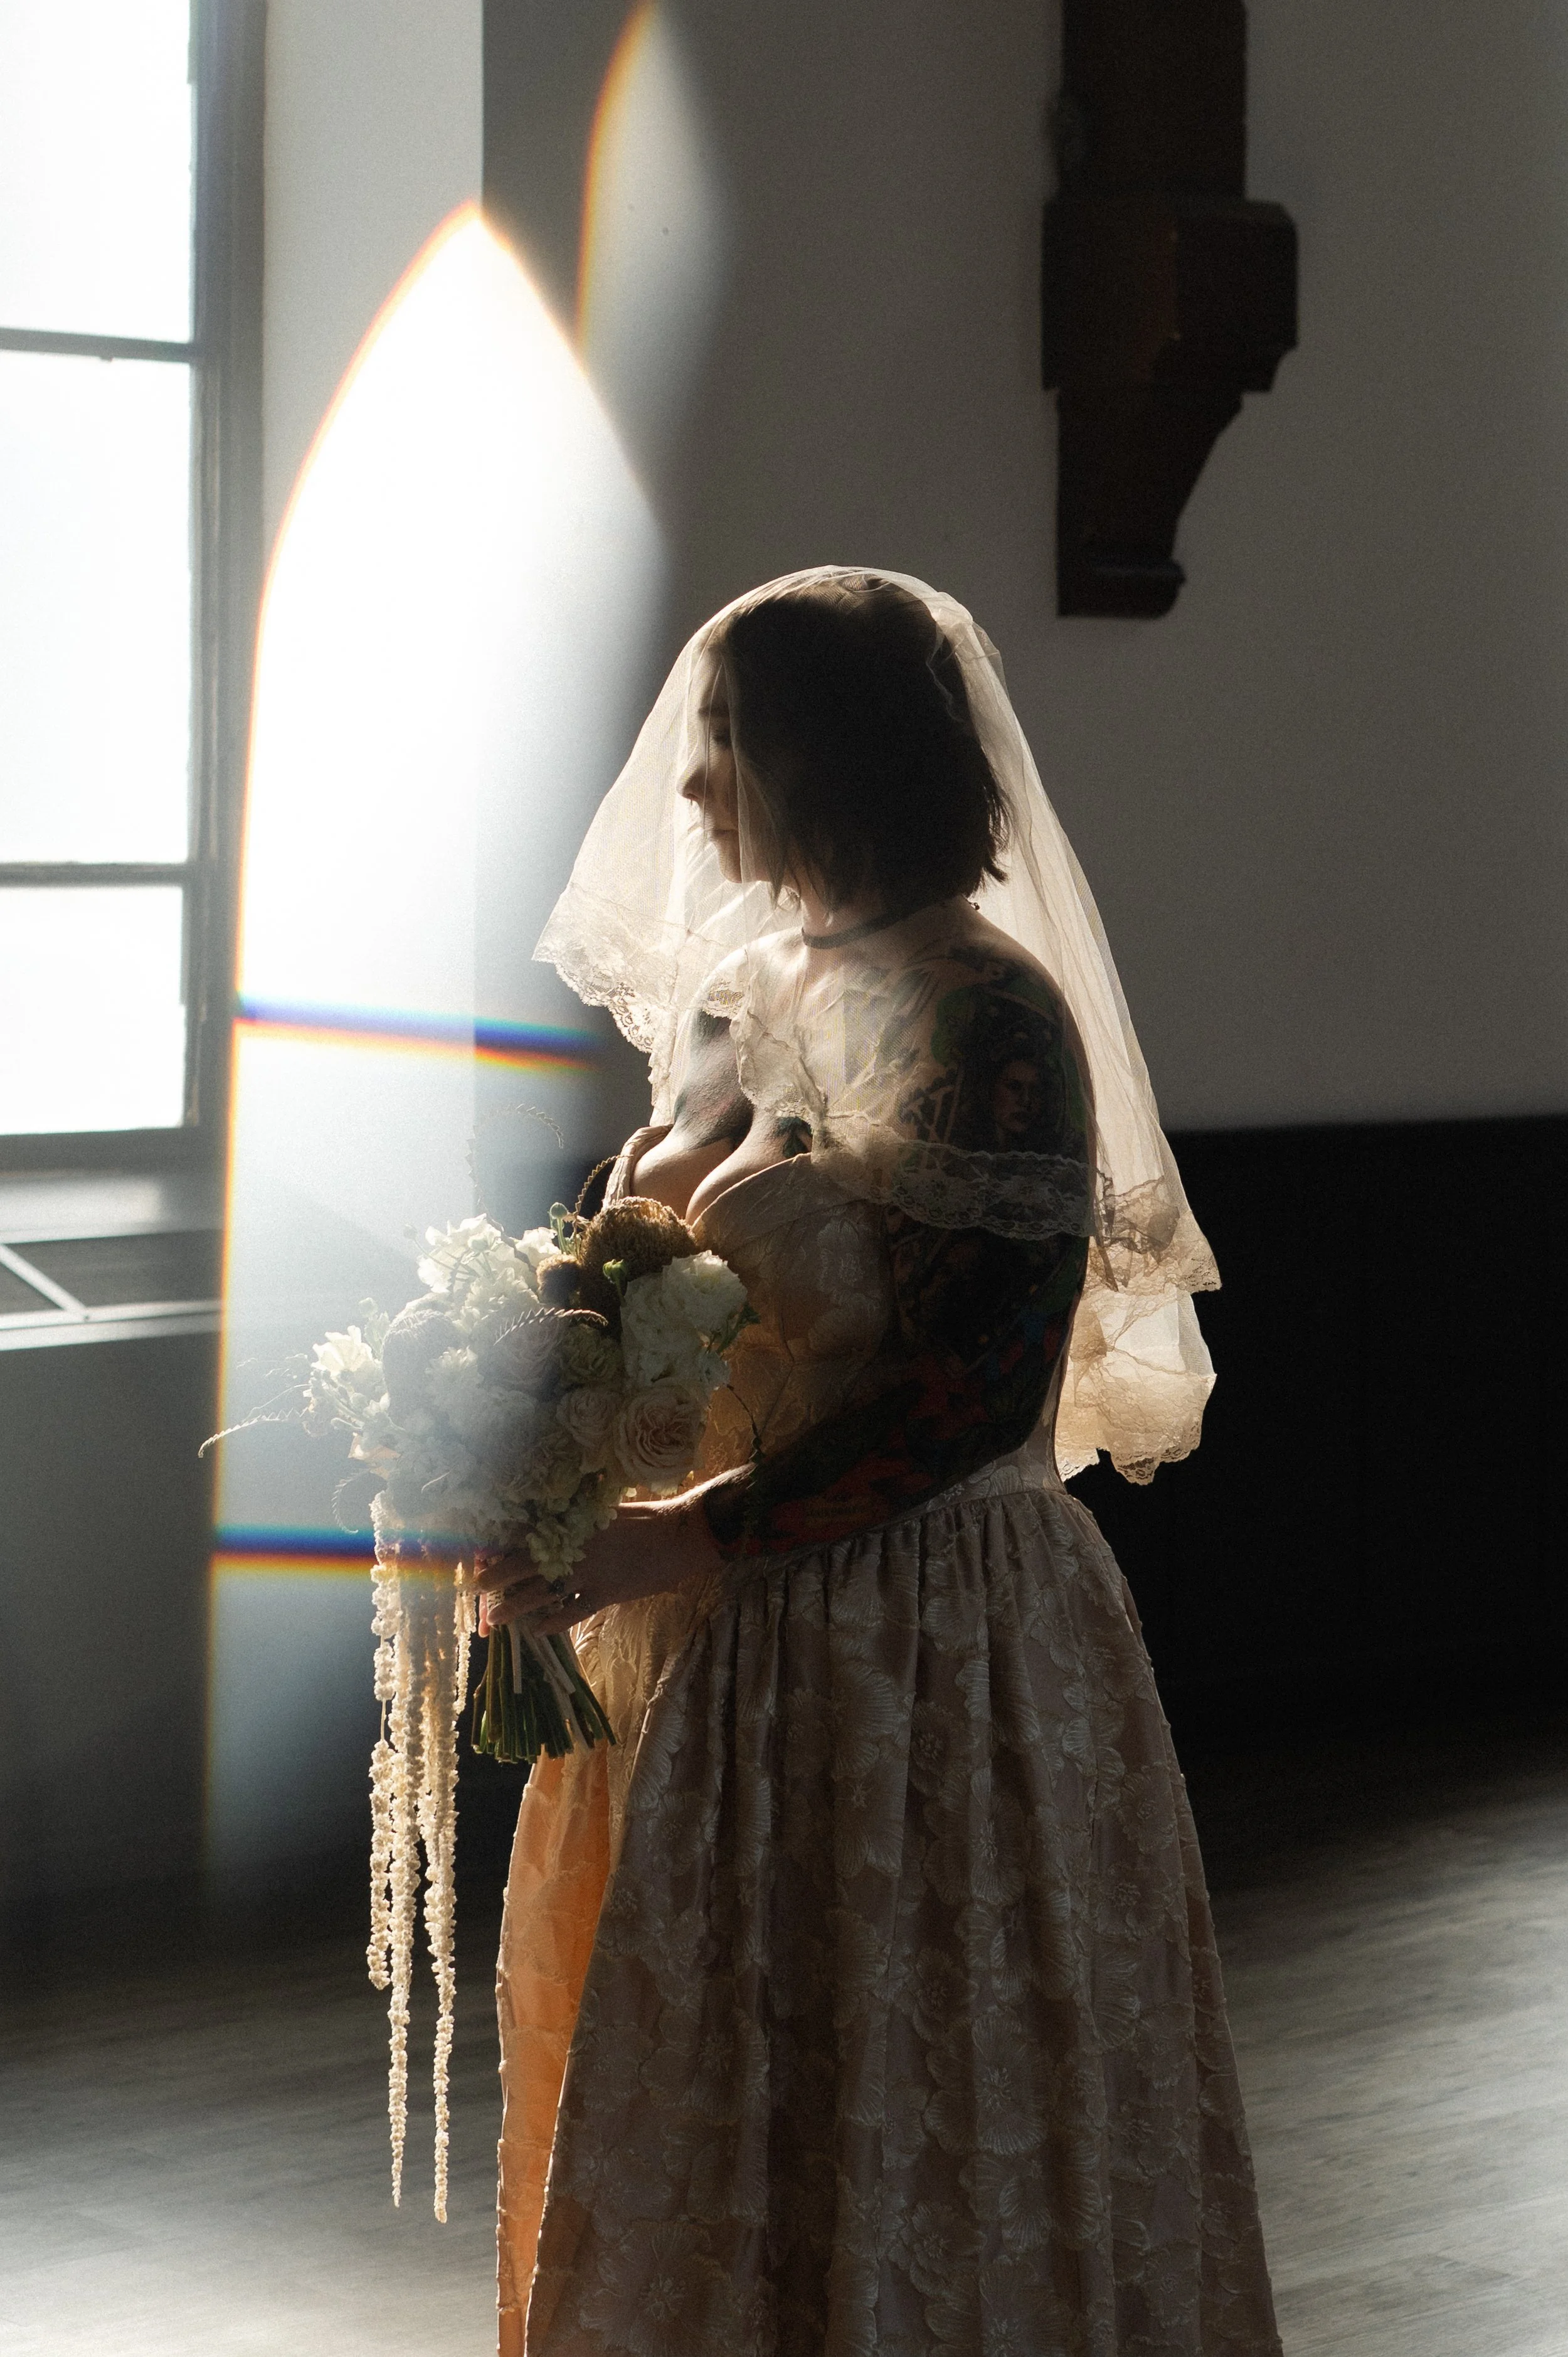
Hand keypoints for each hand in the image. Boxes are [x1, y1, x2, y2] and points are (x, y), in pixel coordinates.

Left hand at [474, 1491, 722, 1637]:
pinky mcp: (606, 1594)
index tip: (482, 1554)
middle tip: (477, 1587)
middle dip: (499, 1577)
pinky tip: (538, 1630)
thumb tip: (550, 1523)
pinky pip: (573, 1612)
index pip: (529, 1535)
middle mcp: (576, 1548)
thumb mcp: (606, 1511)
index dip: (504, 1547)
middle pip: (526, 1565)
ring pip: (543, 1592)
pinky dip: (554, 1622)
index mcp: (574, 1524)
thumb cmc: (647, 1517)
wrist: (679, 1535)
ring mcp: (590, 1574)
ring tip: (495, 1616)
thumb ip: (578, 1519)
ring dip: (516, 1605)